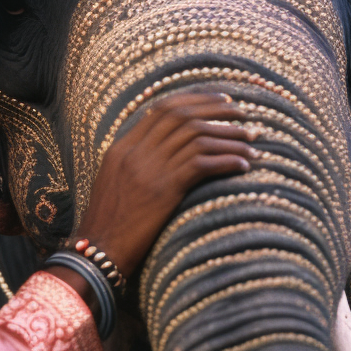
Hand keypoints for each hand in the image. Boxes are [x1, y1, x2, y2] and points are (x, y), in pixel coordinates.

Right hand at [74, 92, 259, 277]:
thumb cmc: (109, 223)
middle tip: (241, 112)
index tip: (220, 100)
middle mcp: (136, 152)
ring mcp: (149, 169)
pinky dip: (227, 161)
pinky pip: (202, 164)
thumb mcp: (114, 183)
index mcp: (122, 147)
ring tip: (251, 141)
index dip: (195, 100)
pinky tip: (243, 165)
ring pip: (197, 138)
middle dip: (216, 110)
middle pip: (182, 116)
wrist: (99, 250)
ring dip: (229, 136)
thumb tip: (166, 149)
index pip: (163, 109)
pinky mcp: (164, 190)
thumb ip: (135, 161)